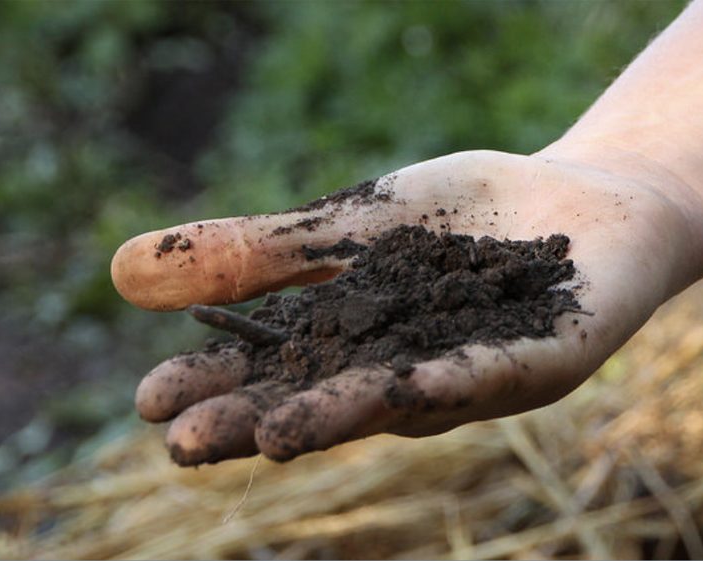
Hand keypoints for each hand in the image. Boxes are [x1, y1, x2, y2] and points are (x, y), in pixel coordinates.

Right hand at [112, 149, 696, 463]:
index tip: (151, 400)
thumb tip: (122, 272)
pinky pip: (489, 369)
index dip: (214, 384)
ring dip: (337, 417)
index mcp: (353, 342)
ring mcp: (467, 372)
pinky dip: (447, 380)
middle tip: (184, 442)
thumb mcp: (349, 222)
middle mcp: (401, 372)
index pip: (270, 369)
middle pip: (320, 398)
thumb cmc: (461, 215)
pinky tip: (404, 391)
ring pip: (395, 397)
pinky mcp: (537, 360)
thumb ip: (257, 250)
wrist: (580, 198)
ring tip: (274, 437)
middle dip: (256, 418)